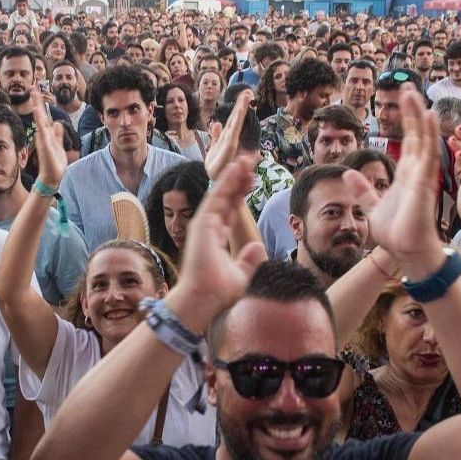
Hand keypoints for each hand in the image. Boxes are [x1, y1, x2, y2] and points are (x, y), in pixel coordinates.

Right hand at [30, 87, 66, 186]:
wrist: (53, 175)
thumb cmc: (54, 161)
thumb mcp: (58, 144)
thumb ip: (57, 134)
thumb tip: (57, 123)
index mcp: (47, 133)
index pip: (43, 115)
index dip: (40, 104)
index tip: (37, 92)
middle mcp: (44, 134)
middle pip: (40, 114)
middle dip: (37, 101)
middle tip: (33, 87)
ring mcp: (43, 138)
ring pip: (40, 119)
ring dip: (37, 106)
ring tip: (34, 94)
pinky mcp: (44, 143)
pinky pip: (41, 129)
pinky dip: (39, 119)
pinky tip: (37, 111)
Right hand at [165, 156, 267, 328]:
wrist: (204, 299)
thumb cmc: (219, 292)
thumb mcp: (241, 275)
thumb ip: (249, 260)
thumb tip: (258, 247)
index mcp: (217, 238)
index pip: (231, 210)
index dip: (241, 194)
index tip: (252, 181)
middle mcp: (209, 228)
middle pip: (227, 198)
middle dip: (238, 180)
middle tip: (250, 163)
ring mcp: (204, 224)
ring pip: (221, 194)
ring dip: (233, 176)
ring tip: (246, 160)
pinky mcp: (202, 223)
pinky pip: (216, 197)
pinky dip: (225, 182)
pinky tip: (235, 169)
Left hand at [204, 90, 249, 176]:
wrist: (214, 179)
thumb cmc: (216, 166)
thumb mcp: (214, 148)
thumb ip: (216, 135)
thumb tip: (216, 123)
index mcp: (227, 136)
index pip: (233, 120)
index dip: (239, 107)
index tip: (245, 94)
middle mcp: (230, 138)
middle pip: (236, 119)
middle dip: (241, 105)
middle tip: (247, 91)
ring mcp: (230, 141)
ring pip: (235, 122)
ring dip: (240, 110)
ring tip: (245, 97)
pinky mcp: (229, 147)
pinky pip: (233, 131)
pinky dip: (237, 121)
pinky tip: (240, 111)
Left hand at [347, 87, 444, 274]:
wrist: (405, 251)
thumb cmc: (395, 233)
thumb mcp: (371, 206)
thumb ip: (363, 190)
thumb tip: (347, 174)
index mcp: (407, 175)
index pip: (410, 140)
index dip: (408, 119)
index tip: (404, 98)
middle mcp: (417, 172)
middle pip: (417, 133)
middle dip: (412, 110)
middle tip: (407, 86)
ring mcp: (422, 176)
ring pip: (424, 138)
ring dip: (419, 116)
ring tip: (413, 93)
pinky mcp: (424, 183)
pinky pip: (429, 155)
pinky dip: (428, 136)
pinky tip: (428, 116)